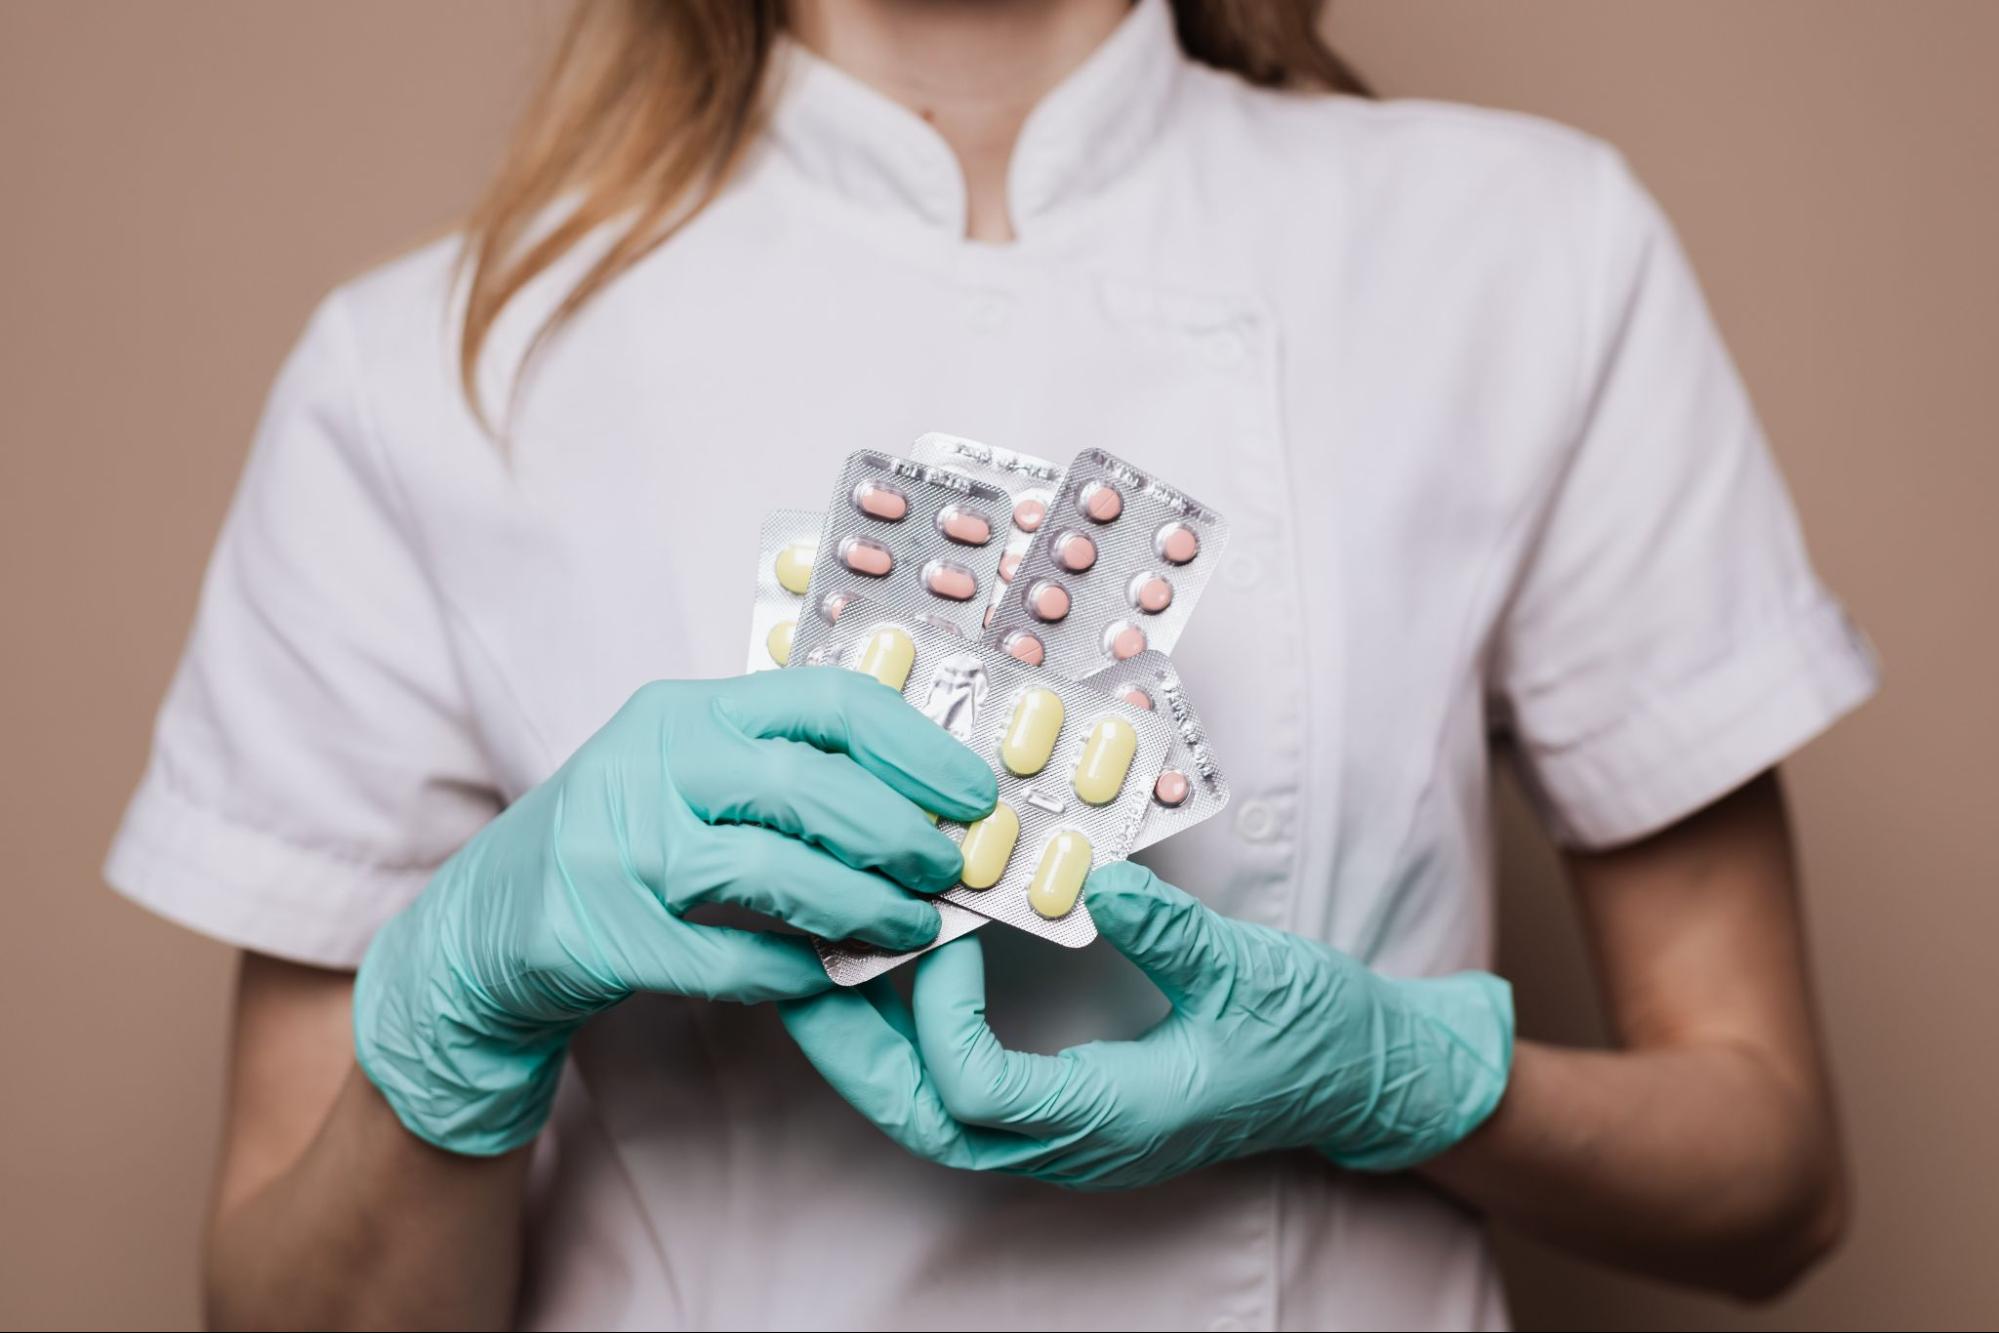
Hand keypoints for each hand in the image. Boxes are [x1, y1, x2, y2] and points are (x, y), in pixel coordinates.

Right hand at [355, 669, 997, 1154]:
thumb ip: (777, 769)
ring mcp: (619, 846)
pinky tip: (825, 977)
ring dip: (862, 907)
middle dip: (900, 834)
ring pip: (774, 871)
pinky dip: (790, 970)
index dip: (915, 747)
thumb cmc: (617, 845)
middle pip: (809, 786)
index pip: (825, 702)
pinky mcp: (600, 932)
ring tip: (912, 930)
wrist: (484, 928)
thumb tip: (921, 795)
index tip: (974, 792)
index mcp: (687, 713)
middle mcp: (650, 763)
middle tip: (950, 871)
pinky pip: (726, 956)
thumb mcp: (684, 774)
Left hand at [781, 861, 1511, 1187]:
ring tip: (824, 970)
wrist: (1358, 1080)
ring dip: (871, 1047)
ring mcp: (1067, 1136)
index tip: (946, 928)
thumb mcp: (1255, 971)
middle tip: (798, 970)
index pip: (976, 1093)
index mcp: (1114, 1117)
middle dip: (852, 1049)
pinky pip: (963, 1093)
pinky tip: (900, 979)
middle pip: (924, 1121)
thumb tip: (1093, 881)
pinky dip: (914, 1041)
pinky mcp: (1067, 1111)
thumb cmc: (1313, 1033)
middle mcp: (1075, 1143)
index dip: (936, 1013)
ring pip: (932, 1116)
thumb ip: (1175, 935)